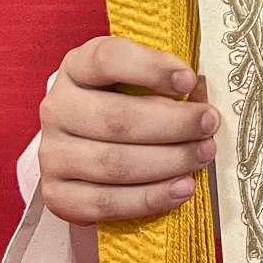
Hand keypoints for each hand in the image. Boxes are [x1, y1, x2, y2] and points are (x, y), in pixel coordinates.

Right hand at [38, 36, 220, 223]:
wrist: (83, 145)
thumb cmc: (121, 104)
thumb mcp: (138, 80)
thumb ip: (166, 83)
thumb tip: (201, 96)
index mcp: (77, 68)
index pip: (108, 59)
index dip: (151, 68)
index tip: (189, 80)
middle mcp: (58, 109)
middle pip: (117, 119)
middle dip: (173, 124)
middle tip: (209, 125)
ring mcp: (53, 153)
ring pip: (114, 163)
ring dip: (168, 161)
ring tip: (202, 155)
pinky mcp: (58, 194)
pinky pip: (106, 203)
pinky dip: (150, 198)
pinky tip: (182, 189)